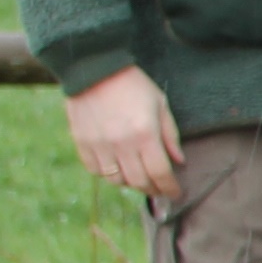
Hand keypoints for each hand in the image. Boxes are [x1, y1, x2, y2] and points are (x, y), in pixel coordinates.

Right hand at [65, 66, 182, 198]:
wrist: (94, 68)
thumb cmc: (134, 85)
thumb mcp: (160, 104)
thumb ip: (170, 136)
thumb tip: (179, 162)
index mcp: (144, 133)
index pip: (160, 173)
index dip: (170, 187)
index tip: (175, 193)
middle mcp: (120, 143)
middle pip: (139, 181)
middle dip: (153, 189)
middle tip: (159, 189)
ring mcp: (98, 145)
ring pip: (116, 180)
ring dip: (130, 183)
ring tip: (140, 178)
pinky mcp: (82, 143)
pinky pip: (96, 171)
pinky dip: (109, 174)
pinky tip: (118, 168)